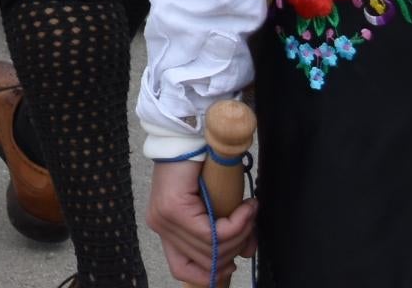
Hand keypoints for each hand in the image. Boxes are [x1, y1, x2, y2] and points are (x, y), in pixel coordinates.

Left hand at [145, 157, 253, 284]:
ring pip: (211, 248)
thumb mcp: (217, 209)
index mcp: (167, 230)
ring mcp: (164, 219)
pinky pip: (212, 232)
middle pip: (206, 260)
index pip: (182, 269)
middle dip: (236, 247)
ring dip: (240, 233)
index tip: (232, 265)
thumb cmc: (204, 170)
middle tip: (251, 224)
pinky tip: (246, 208)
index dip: (210, 274)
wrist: (190, 137)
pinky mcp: (174, 209)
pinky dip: (236, 224)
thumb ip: (228, 235)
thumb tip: (246, 255)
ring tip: (249, 212)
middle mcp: (161, 227)